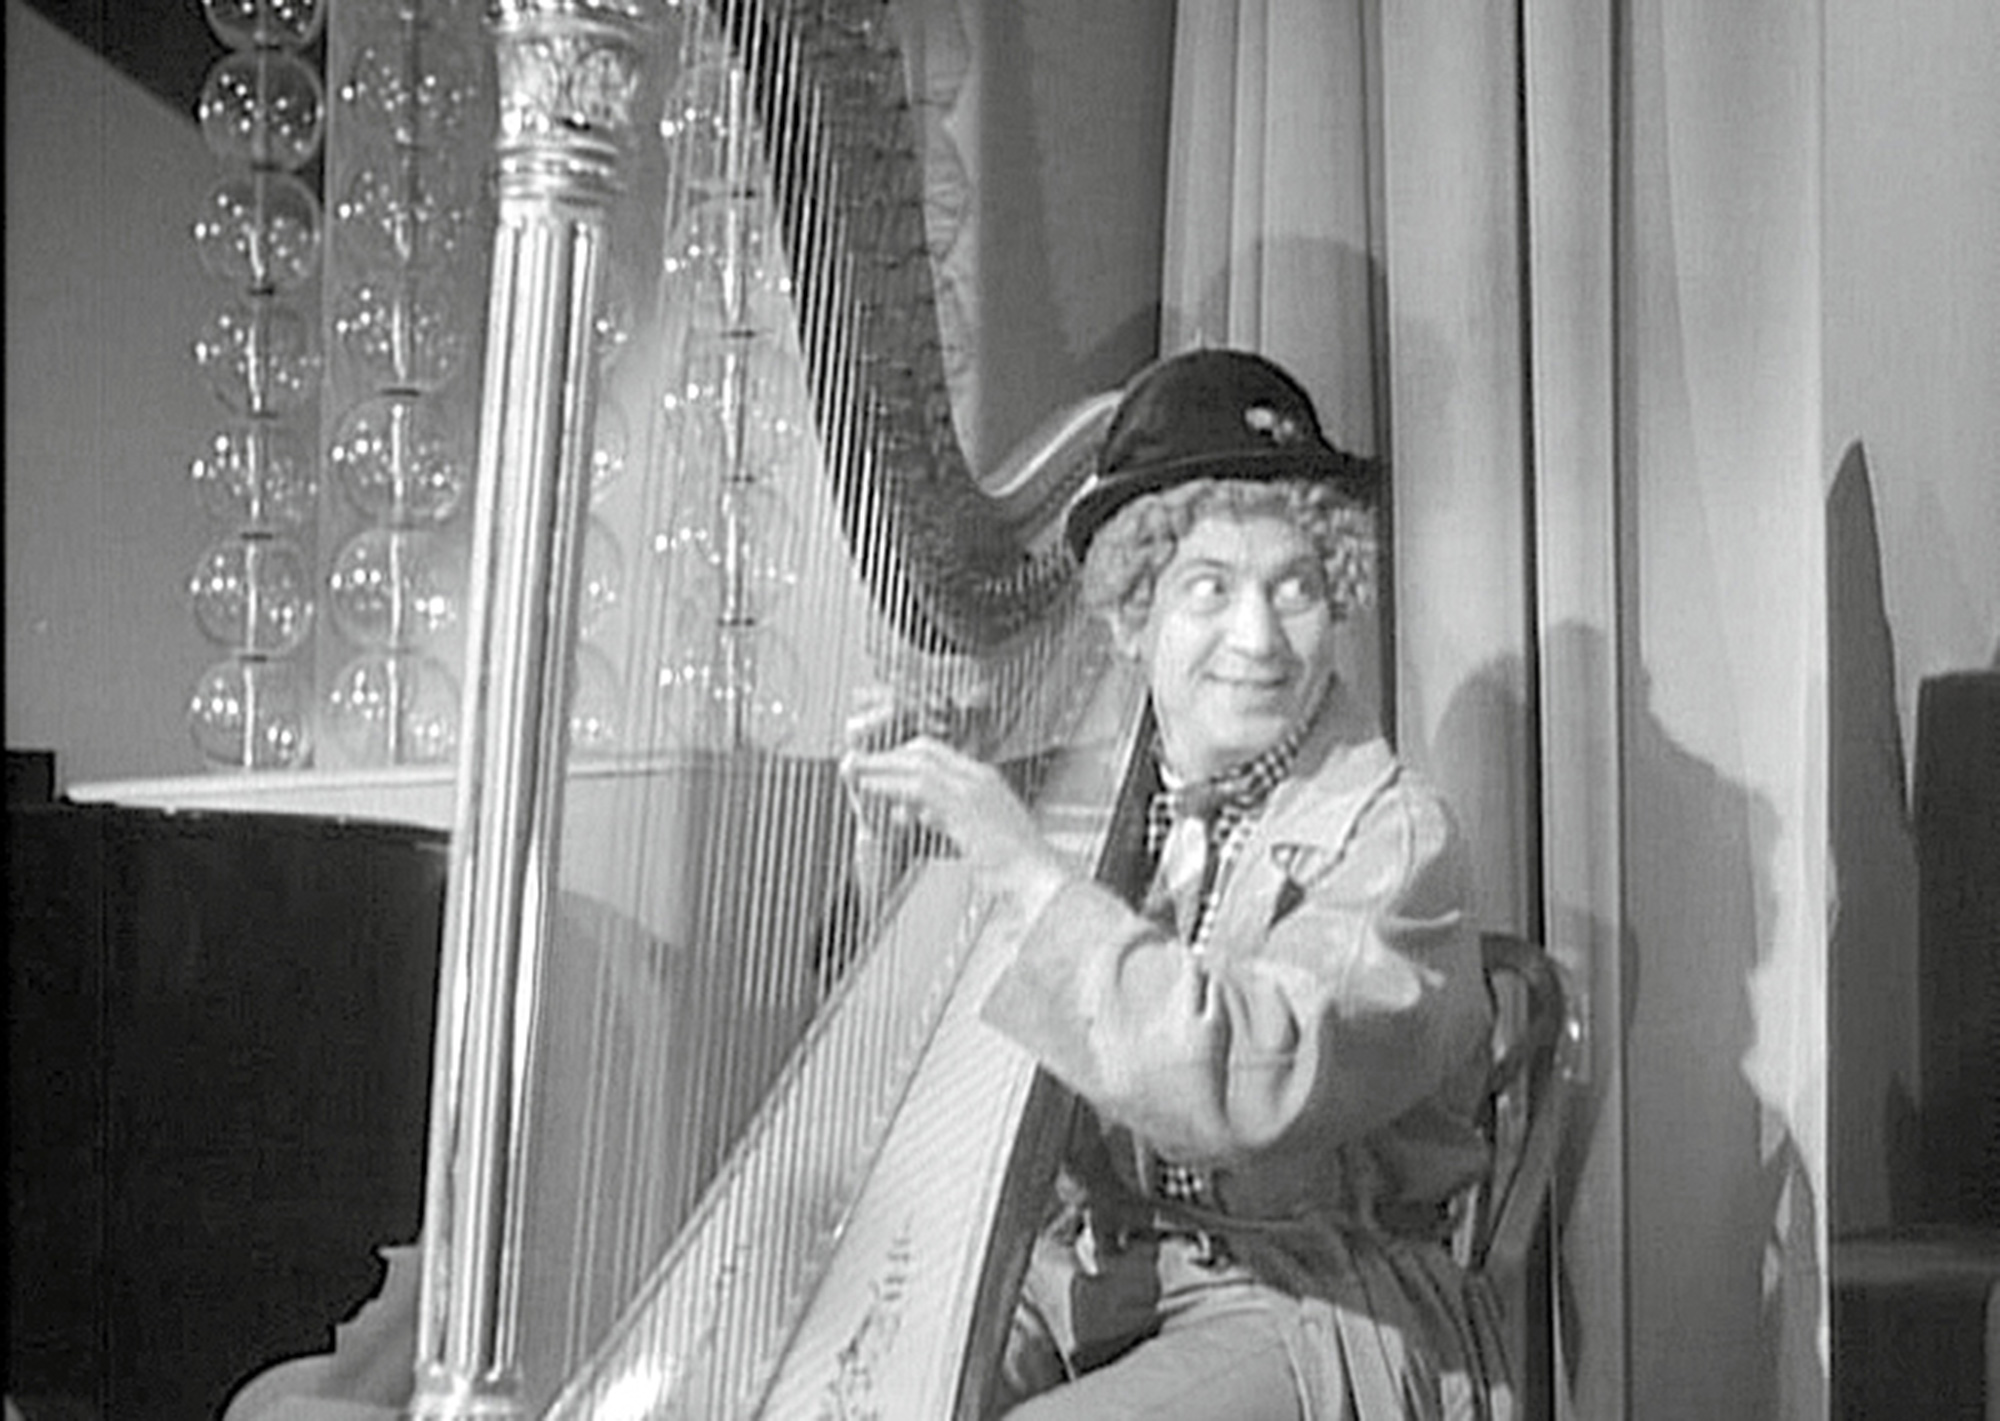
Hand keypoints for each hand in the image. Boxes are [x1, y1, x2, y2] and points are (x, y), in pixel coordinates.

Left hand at [839, 734, 1069, 913]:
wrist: (1038, 877)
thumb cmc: (1015, 865)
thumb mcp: (978, 836)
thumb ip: (950, 819)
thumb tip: (924, 813)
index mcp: (985, 781)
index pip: (937, 754)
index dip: (903, 756)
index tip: (879, 764)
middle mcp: (979, 777)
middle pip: (923, 750)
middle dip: (887, 754)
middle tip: (859, 762)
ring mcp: (973, 788)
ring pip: (916, 762)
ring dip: (881, 765)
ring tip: (854, 771)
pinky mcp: (964, 805)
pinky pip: (917, 785)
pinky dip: (890, 783)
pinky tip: (870, 789)